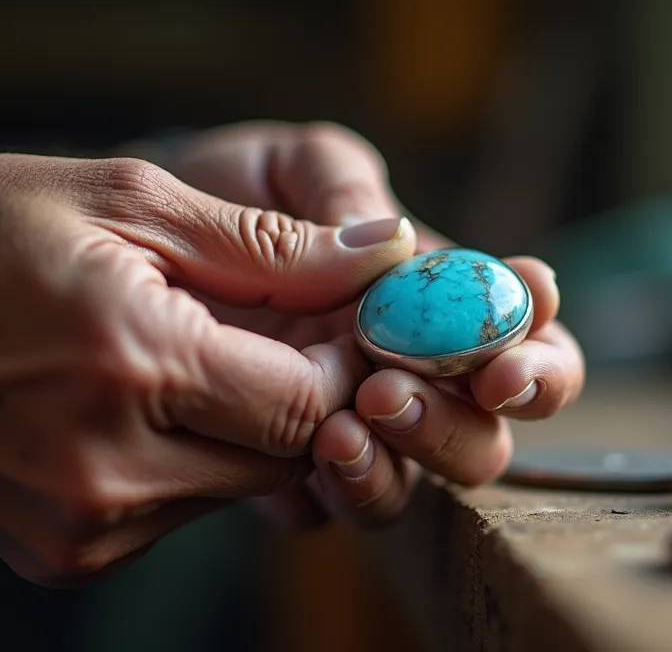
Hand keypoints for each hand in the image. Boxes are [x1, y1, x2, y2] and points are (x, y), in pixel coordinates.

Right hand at [0, 154, 415, 584]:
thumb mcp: (123, 199)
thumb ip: (266, 244)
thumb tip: (384, 253)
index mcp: (135, 365)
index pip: (307, 403)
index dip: (341, 362)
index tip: (334, 321)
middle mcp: (115, 468)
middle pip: (285, 457)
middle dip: (301, 396)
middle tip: (274, 334)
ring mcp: (86, 527)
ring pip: (237, 488)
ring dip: (244, 428)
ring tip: (191, 356)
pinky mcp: (63, 556)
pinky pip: (178, 514)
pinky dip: (187, 461)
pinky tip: (143, 404)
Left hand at [150, 121, 585, 526]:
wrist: (132, 243)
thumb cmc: (233, 190)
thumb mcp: (286, 163)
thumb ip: (340, 184)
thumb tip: (393, 244)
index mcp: (440, 297)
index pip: (526, 339)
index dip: (539, 357)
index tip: (502, 358)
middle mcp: (414, 373)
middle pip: (487, 433)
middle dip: (455, 421)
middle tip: (390, 392)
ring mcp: (356, 429)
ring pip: (417, 483)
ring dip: (396, 462)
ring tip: (339, 428)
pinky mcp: (289, 472)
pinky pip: (333, 509)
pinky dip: (332, 490)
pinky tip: (298, 459)